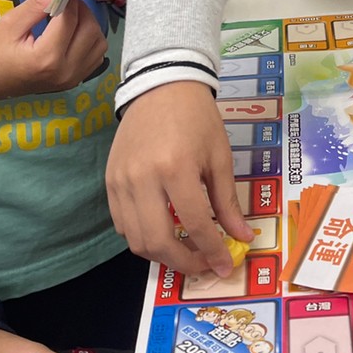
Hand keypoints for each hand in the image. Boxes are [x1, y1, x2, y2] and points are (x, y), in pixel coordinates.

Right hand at [0, 0, 107, 104]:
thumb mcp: (10, 23)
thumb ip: (37, 3)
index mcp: (46, 57)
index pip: (69, 19)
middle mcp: (65, 71)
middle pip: (91, 30)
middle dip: (81, 10)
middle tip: (64, 2)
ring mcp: (72, 80)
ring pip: (98, 43)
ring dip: (89, 25)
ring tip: (68, 17)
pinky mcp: (74, 82)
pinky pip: (95, 56)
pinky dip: (89, 41)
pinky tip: (71, 33)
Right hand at [107, 82, 254, 277]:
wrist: (161, 87)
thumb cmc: (197, 119)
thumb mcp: (220, 157)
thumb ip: (228, 202)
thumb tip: (242, 238)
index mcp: (176, 168)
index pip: (195, 224)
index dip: (212, 251)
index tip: (226, 265)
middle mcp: (143, 178)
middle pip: (158, 241)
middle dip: (184, 263)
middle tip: (204, 265)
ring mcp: (121, 181)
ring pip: (135, 239)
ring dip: (161, 255)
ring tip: (186, 252)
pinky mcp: (109, 181)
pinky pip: (122, 224)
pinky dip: (142, 237)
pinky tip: (163, 232)